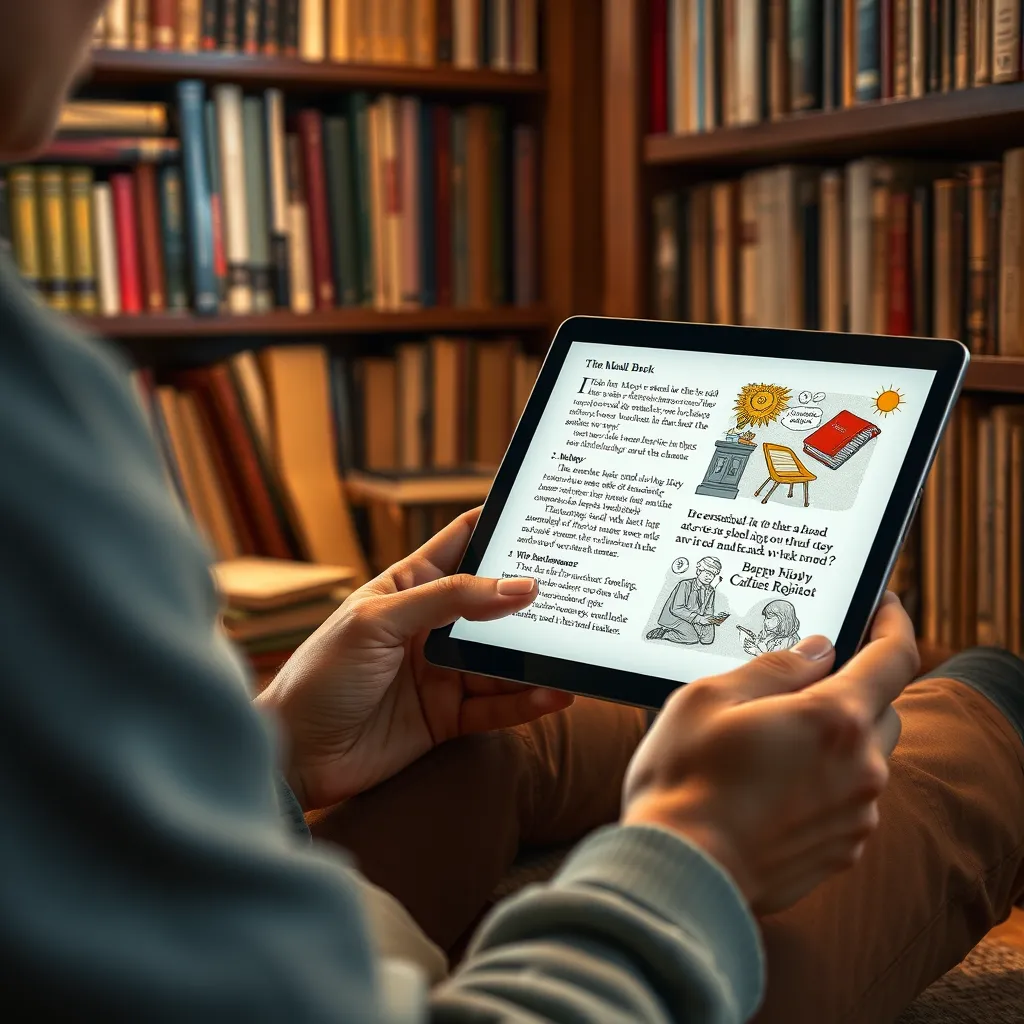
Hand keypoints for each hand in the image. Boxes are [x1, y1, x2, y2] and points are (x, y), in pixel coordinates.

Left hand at [256, 508, 573, 809]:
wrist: (294, 755)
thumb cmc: (321, 675)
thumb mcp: (380, 622)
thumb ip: (449, 600)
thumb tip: (518, 586)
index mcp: (409, 587)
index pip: (463, 543)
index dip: (500, 526)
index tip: (545, 514)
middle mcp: (431, 626)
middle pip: (494, 604)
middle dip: (533, 598)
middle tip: (580, 588)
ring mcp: (442, 672)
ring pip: (503, 658)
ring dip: (537, 655)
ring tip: (576, 648)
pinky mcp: (448, 717)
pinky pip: (498, 706)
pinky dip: (528, 701)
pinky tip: (556, 692)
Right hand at [622, 593, 915, 914]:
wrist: (683, 869)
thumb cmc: (686, 778)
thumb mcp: (710, 698)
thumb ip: (773, 668)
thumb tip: (816, 651)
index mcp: (835, 719)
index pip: (893, 657)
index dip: (892, 623)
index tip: (883, 605)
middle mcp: (861, 768)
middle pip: (883, 709)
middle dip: (855, 688)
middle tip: (803, 683)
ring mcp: (856, 815)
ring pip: (865, 758)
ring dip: (836, 740)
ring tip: (774, 743)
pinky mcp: (842, 850)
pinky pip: (848, 801)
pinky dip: (825, 783)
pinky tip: (773, 787)